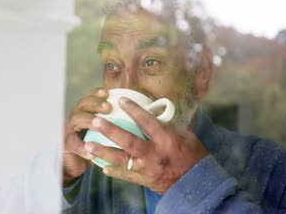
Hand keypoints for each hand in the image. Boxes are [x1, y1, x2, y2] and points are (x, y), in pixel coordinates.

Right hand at [62, 88, 110, 184]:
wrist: (75, 162)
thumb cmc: (96, 145)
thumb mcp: (106, 133)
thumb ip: (118, 123)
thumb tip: (141, 116)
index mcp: (87, 111)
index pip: (92, 97)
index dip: (98, 93)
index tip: (108, 93)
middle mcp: (77, 117)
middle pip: (83, 104)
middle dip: (95, 103)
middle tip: (108, 107)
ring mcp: (70, 129)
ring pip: (76, 120)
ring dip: (88, 120)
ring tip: (97, 123)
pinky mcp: (66, 144)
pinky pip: (73, 143)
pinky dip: (82, 148)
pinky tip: (91, 152)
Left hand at [84, 97, 207, 193]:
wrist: (197, 184)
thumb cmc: (193, 156)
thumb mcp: (184, 135)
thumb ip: (166, 125)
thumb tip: (151, 114)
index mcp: (166, 140)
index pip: (147, 122)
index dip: (134, 110)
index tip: (121, 100)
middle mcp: (154, 154)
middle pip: (128, 141)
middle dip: (110, 130)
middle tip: (95, 121)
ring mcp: (147, 169)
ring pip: (121, 159)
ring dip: (103, 152)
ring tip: (88, 145)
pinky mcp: (144, 180)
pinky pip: (125, 175)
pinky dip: (113, 171)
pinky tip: (101, 167)